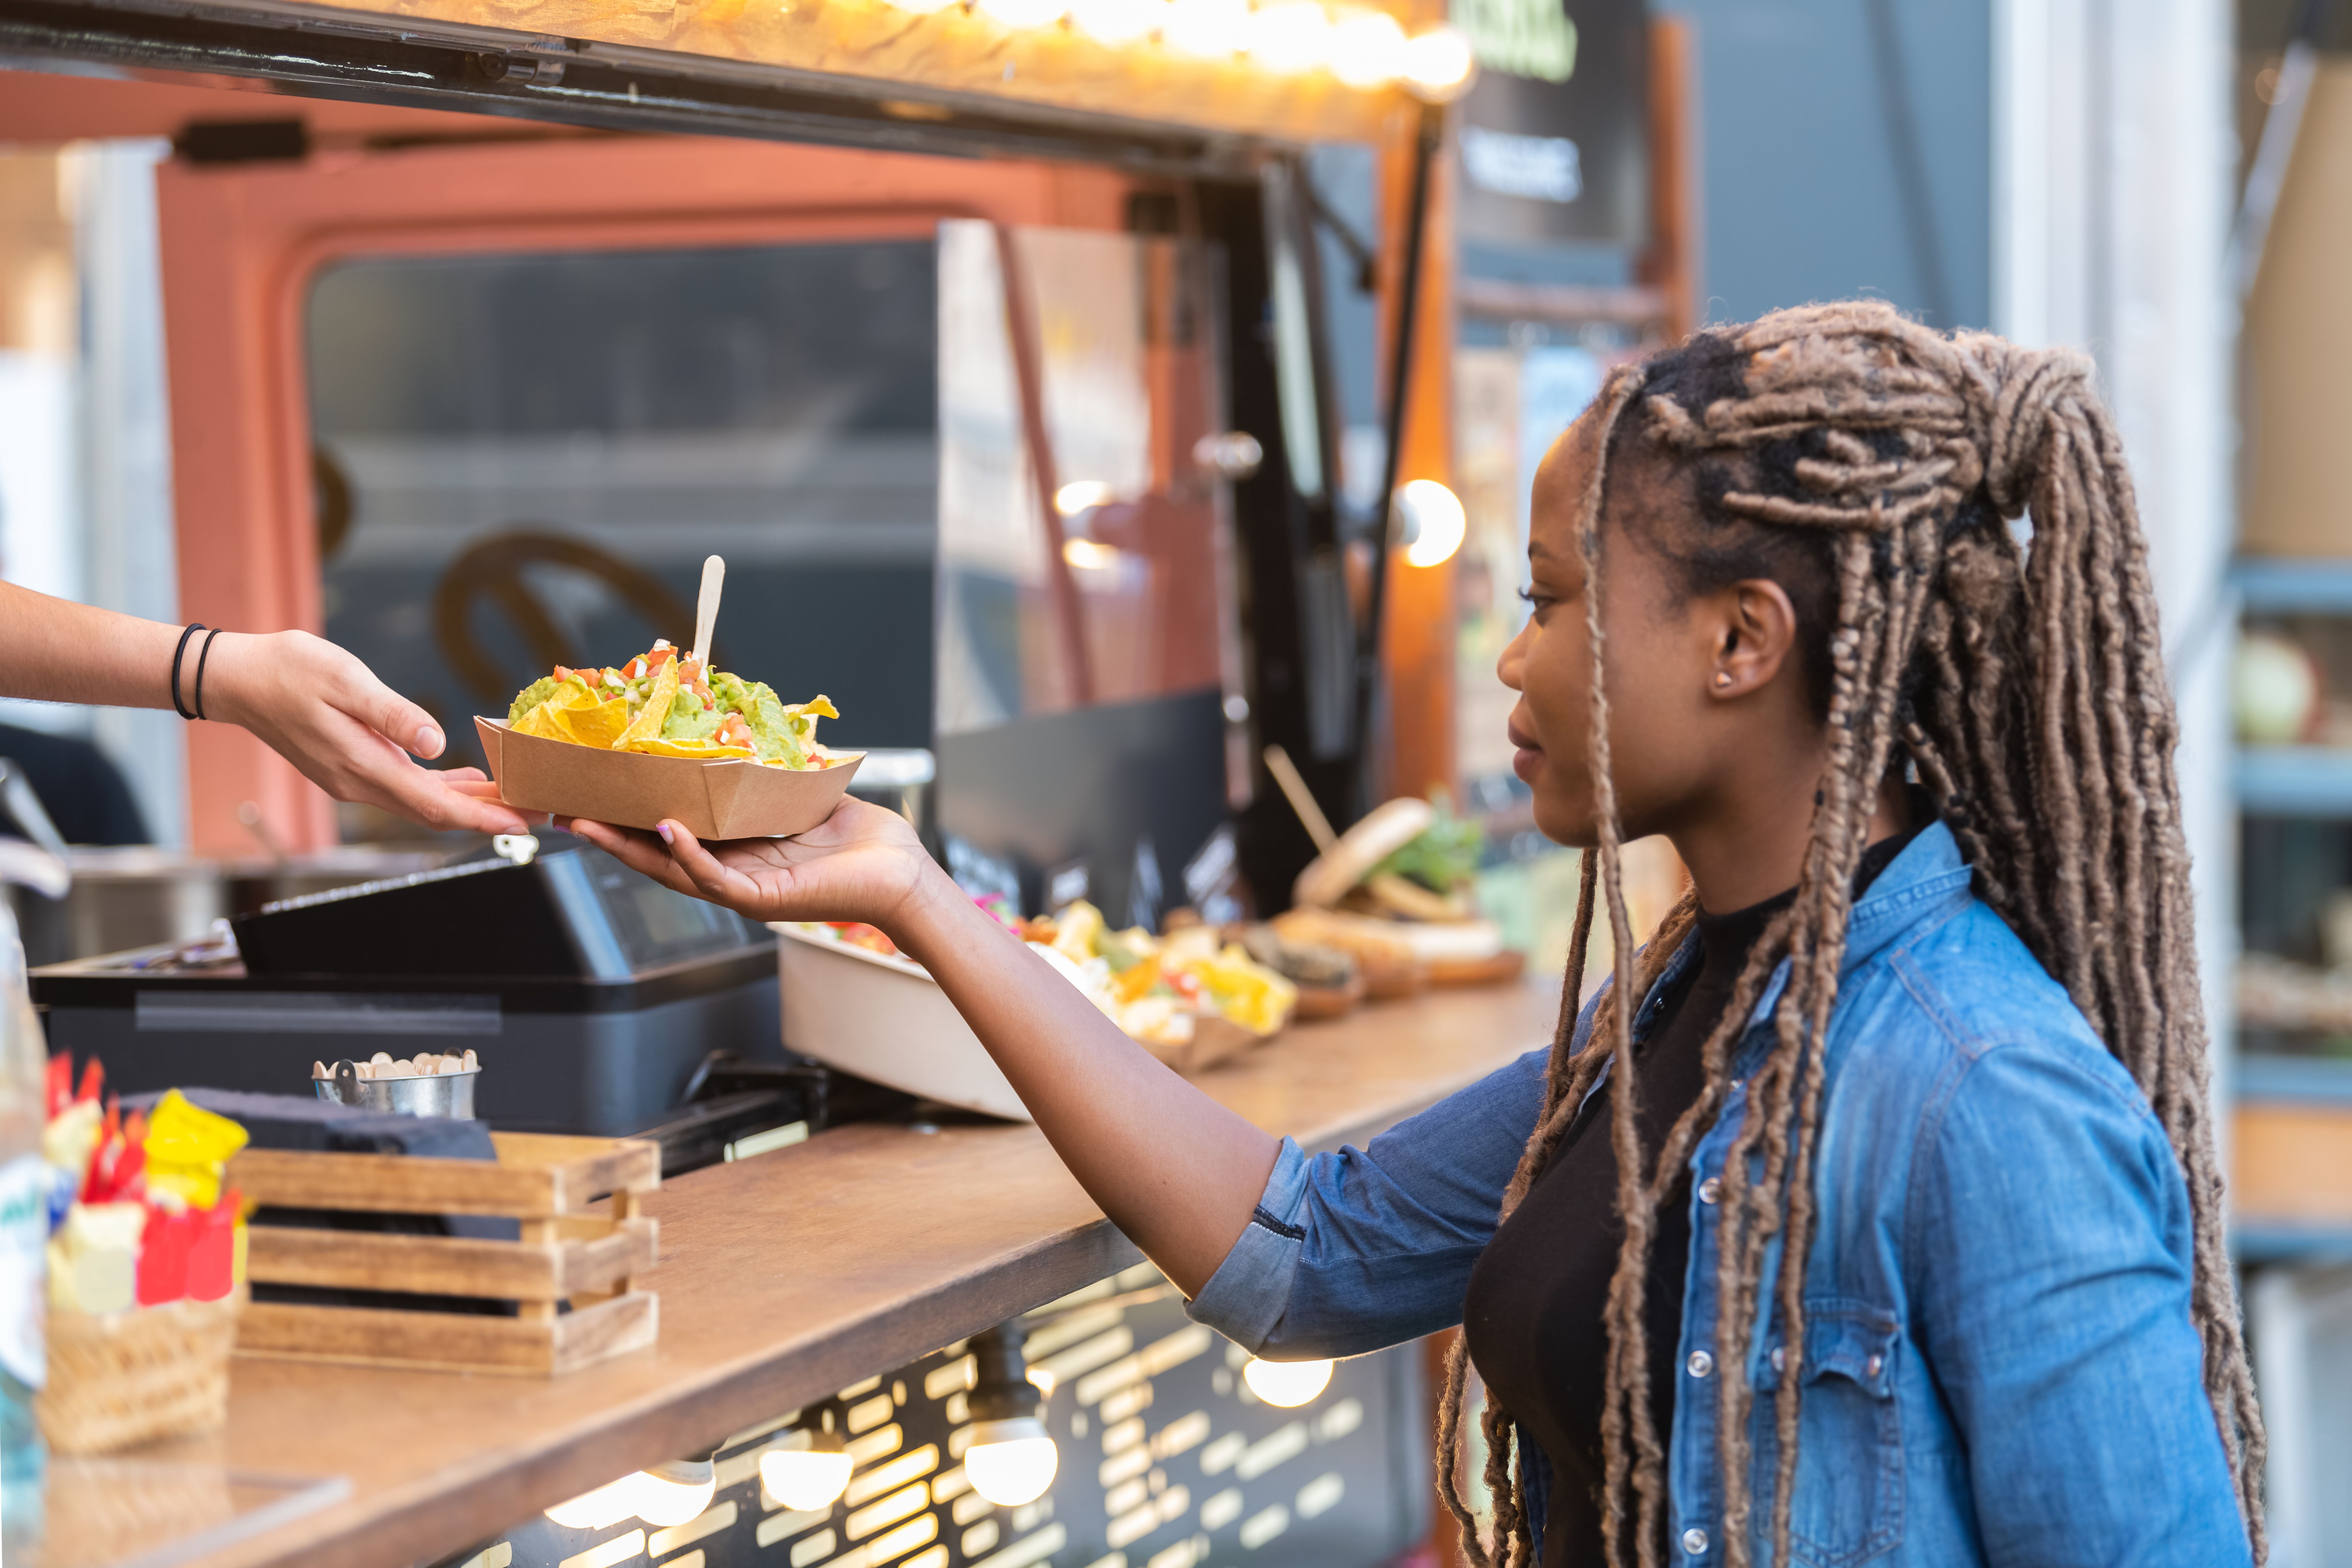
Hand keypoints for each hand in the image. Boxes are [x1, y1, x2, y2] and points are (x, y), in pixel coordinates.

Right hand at [200, 630, 538, 834]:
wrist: (238, 678)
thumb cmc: (289, 670)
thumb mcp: (346, 681)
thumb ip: (393, 715)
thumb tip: (437, 744)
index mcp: (362, 765)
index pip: (435, 806)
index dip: (483, 817)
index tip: (522, 822)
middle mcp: (359, 783)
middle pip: (434, 812)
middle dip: (486, 815)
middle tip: (537, 812)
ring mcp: (352, 779)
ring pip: (421, 802)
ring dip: (465, 802)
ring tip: (512, 797)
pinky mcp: (349, 768)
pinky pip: (404, 788)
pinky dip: (439, 787)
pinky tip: (464, 777)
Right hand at [563, 797, 943, 930]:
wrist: (902, 871)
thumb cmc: (864, 840)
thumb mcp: (804, 799)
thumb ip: (769, 778)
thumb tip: (747, 734)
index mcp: (739, 853)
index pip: (672, 836)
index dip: (631, 818)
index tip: (596, 794)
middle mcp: (734, 875)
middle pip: (656, 857)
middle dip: (610, 836)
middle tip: (567, 812)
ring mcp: (746, 891)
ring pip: (673, 871)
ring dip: (630, 847)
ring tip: (591, 823)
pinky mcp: (765, 899)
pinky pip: (715, 880)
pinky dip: (688, 855)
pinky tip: (665, 829)